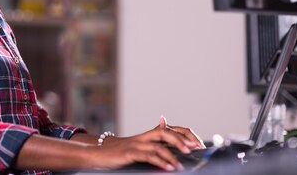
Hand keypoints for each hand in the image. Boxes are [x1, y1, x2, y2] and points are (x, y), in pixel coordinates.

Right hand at [89, 116, 203, 171]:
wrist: (98, 153)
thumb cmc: (119, 152)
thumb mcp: (139, 147)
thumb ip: (155, 143)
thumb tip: (170, 138)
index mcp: (148, 136)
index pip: (171, 129)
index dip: (185, 134)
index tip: (198, 144)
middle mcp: (144, 137)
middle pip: (166, 132)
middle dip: (182, 140)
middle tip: (194, 149)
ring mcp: (136, 144)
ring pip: (158, 144)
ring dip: (173, 154)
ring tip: (181, 165)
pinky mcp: (130, 153)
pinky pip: (148, 155)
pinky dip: (160, 161)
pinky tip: (168, 167)